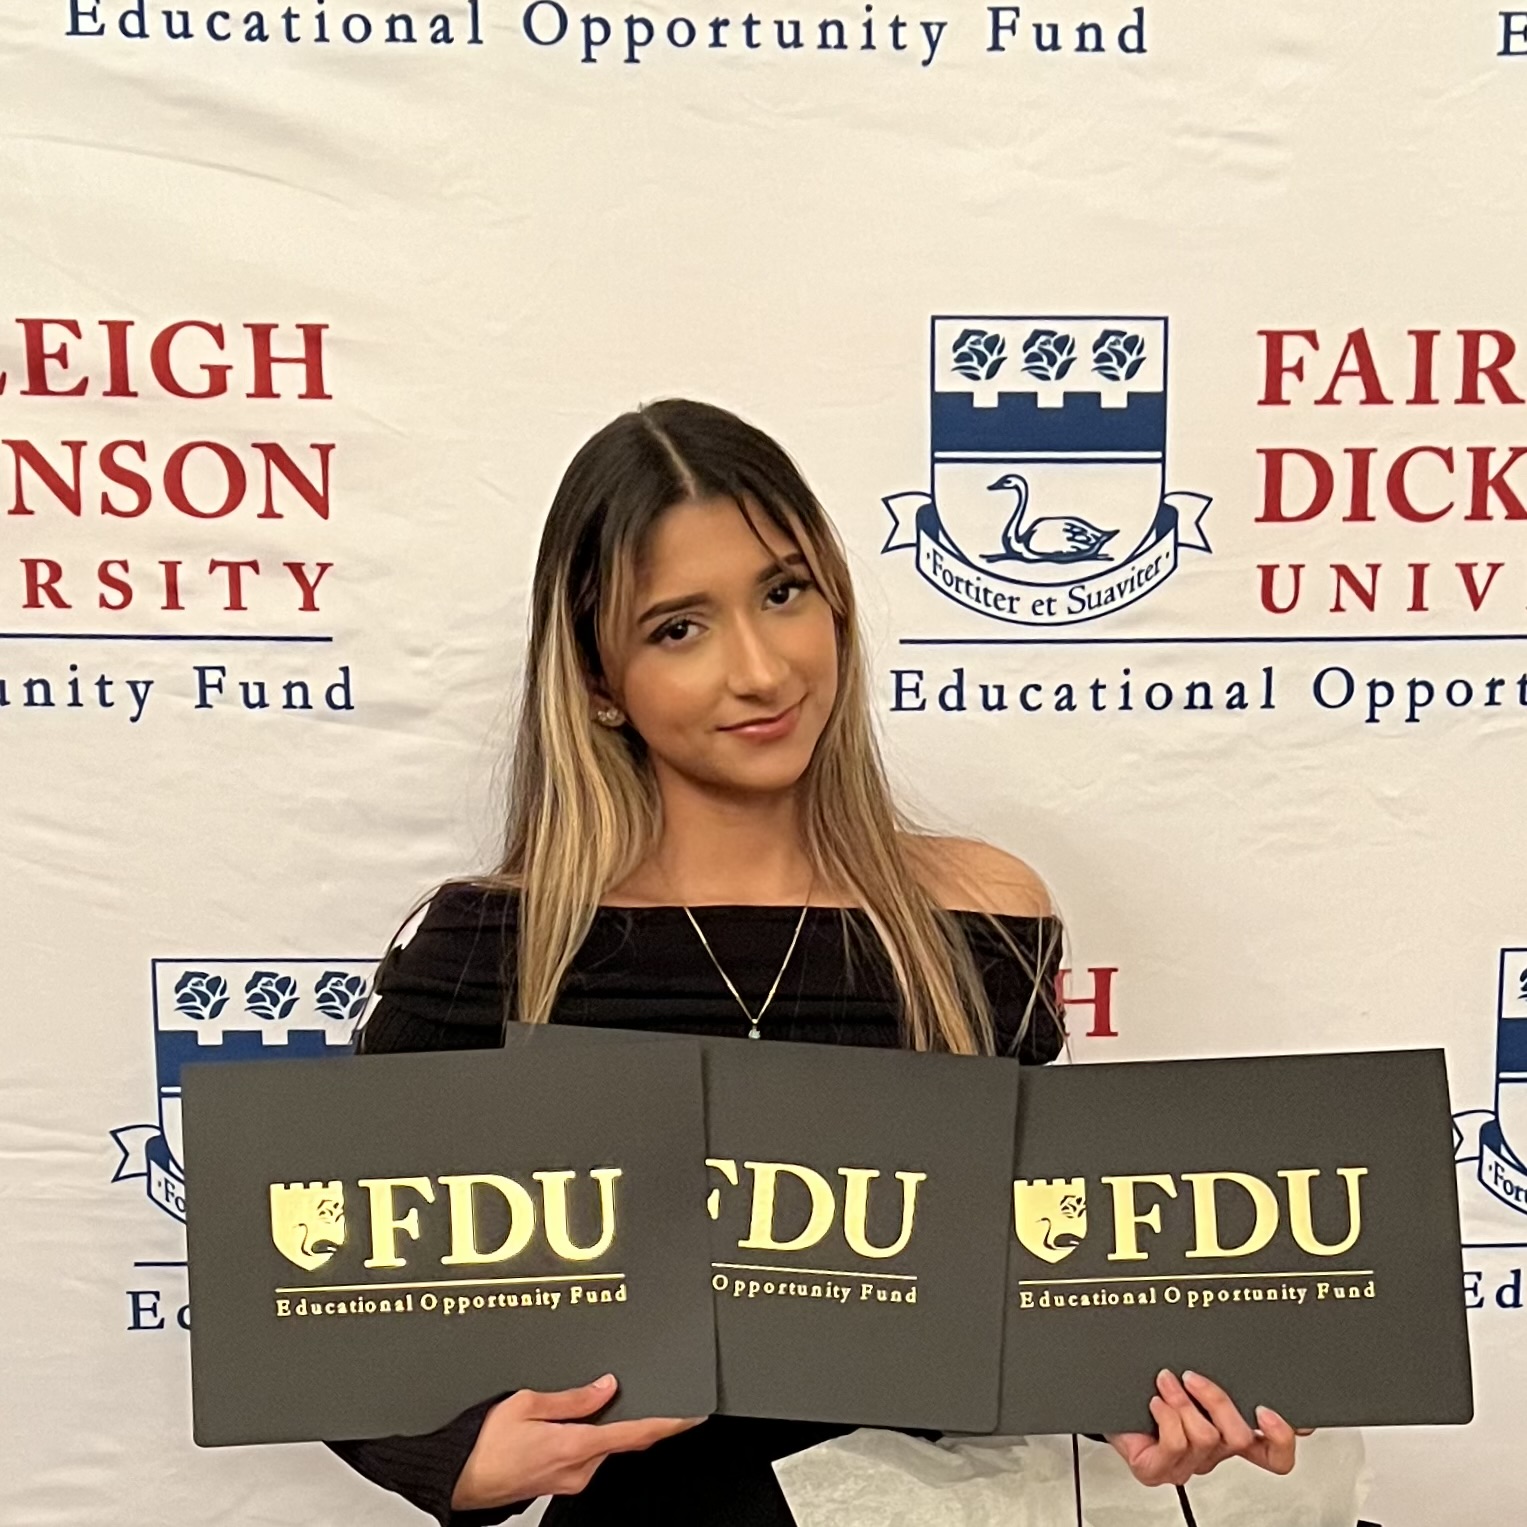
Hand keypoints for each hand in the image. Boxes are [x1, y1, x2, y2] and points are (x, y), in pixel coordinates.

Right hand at [451, 1373, 704, 1509]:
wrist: (458, 1478)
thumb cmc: (483, 1443)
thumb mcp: (526, 1403)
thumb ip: (572, 1397)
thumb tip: (605, 1388)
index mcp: (575, 1446)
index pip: (636, 1433)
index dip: (668, 1422)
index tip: (691, 1413)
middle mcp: (578, 1469)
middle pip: (621, 1438)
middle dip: (631, 1414)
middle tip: (635, 1388)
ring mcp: (570, 1480)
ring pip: (602, 1446)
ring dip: (604, 1425)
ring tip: (590, 1400)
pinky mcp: (559, 1483)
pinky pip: (586, 1454)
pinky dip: (589, 1435)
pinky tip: (574, 1422)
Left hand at [1106, 1369, 1314, 1487]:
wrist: (1108, 1401)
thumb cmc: (1149, 1388)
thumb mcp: (1193, 1378)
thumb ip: (1225, 1375)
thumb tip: (1254, 1358)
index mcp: (1229, 1434)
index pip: (1274, 1453)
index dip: (1281, 1438)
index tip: (1270, 1411)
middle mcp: (1212, 1452)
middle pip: (1240, 1439)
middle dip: (1218, 1403)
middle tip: (1196, 1379)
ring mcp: (1185, 1464)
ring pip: (1205, 1437)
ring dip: (1182, 1402)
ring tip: (1165, 1382)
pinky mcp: (1157, 1469)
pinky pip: (1175, 1445)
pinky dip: (1165, 1415)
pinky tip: (1155, 1402)